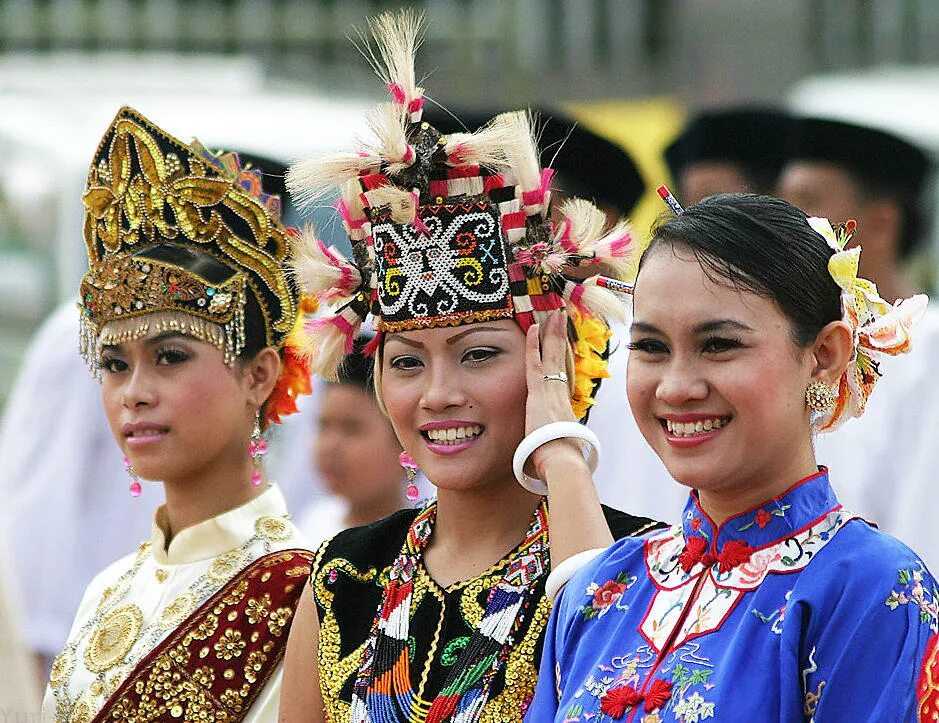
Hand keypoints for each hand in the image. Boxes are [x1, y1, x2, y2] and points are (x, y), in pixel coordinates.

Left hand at [524, 311, 584, 479]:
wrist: (563, 463)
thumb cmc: (559, 464)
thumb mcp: (558, 452)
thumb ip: (553, 449)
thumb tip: (549, 462)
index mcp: (562, 408)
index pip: (561, 377)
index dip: (562, 359)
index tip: (562, 346)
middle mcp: (560, 395)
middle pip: (561, 360)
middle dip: (561, 338)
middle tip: (562, 318)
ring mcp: (551, 391)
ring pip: (552, 356)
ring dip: (552, 334)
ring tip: (554, 314)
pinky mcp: (539, 392)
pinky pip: (536, 362)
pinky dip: (534, 344)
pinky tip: (533, 328)